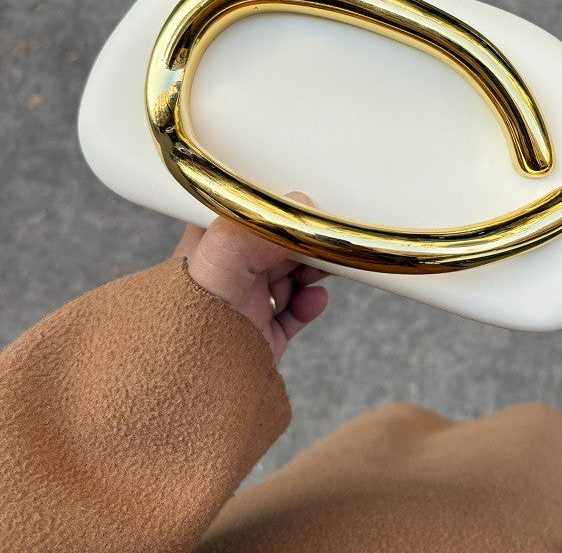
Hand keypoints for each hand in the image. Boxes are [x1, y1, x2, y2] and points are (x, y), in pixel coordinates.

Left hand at [174, 192, 328, 364]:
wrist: (187, 405)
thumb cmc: (186, 332)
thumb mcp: (214, 271)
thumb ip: (249, 235)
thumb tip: (297, 205)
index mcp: (207, 250)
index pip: (243, 211)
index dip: (275, 205)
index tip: (305, 204)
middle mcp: (225, 275)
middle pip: (274, 243)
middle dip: (304, 240)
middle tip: (328, 238)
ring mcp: (245, 307)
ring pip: (289, 275)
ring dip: (312, 270)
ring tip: (327, 269)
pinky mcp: (262, 336)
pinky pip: (294, 311)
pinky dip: (310, 303)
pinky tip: (315, 300)